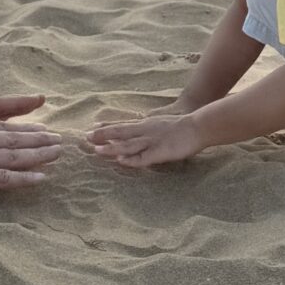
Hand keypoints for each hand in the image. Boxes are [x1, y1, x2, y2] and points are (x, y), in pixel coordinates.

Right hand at [0, 116, 63, 198]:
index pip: (4, 127)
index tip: (41, 129)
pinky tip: (42, 178)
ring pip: (17, 155)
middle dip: (39, 139)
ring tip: (58, 153)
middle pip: (16, 139)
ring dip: (40, 154)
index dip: (24, 129)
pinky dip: (26, 177)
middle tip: (59, 140)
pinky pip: (7, 178)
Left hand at [85, 109, 206, 169]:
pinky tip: (120, 161)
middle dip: (103, 135)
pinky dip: (131, 160)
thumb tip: (140, 124)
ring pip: (128, 145)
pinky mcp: (160, 153)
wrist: (198, 126)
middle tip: (86, 137)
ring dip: (111, 148)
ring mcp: (151, 142)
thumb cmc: (182, 126)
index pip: (123, 125)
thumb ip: (149, 126)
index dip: (107, 126)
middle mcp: (145, 131)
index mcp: (146, 124)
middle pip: (120, 133)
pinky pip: (143, 158)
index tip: (92, 127)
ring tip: (96, 150)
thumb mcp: (161, 122)